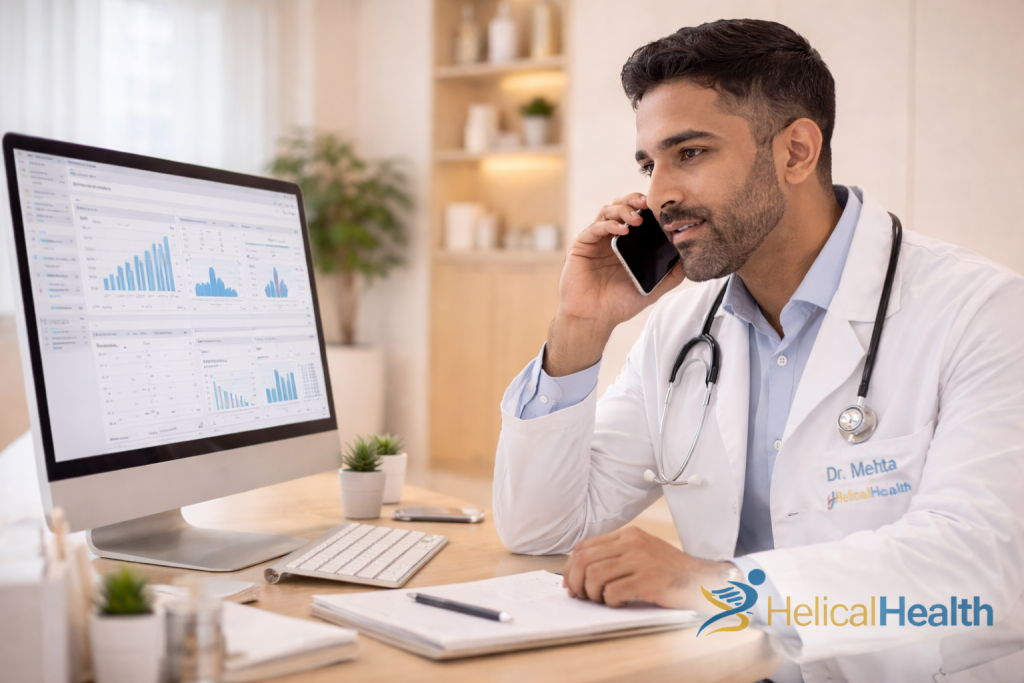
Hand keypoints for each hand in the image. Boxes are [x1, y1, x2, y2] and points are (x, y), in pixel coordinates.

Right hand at [544, 194, 683, 376]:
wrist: (594, 318)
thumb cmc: (618, 305)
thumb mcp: (651, 288)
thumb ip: (670, 275)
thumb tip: (689, 260)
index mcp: (626, 245)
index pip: (636, 216)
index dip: (646, 208)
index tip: (660, 207)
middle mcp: (610, 239)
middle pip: (620, 207)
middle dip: (633, 201)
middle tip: (647, 204)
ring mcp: (595, 241)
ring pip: (607, 212)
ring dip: (622, 210)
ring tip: (636, 218)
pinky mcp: (581, 245)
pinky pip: (594, 227)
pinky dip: (609, 224)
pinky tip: (622, 230)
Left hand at [561, 526, 734, 609]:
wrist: (702, 579)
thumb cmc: (669, 571)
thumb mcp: (641, 552)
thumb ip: (615, 555)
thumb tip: (580, 571)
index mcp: (628, 535)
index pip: (584, 546)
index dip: (570, 567)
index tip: (569, 583)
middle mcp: (632, 543)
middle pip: (584, 560)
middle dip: (575, 581)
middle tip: (579, 596)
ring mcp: (641, 560)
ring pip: (595, 575)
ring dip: (592, 594)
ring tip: (601, 600)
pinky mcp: (648, 579)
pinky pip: (613, 591)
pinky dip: (610, 601)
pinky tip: (619, 603)